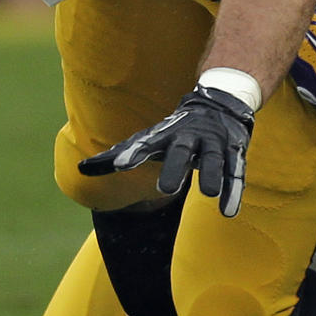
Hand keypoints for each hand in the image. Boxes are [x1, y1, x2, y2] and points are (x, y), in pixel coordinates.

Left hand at [78, 85, 254, 217]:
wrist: (219, 104)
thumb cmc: (174, 131)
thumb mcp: (149, 139)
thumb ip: (119, 155)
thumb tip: (80, 169)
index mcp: (164, 134)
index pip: (144, 143)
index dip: (131, 153)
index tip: (118, 164)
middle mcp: (187, 136)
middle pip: (180, 151)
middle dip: (175, 167)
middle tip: (166, 188)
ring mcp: (212, 143)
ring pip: (212, 159)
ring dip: (210, 175)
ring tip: (206, 194)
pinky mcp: (234, 151)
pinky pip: (235, 172)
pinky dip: (232, 191)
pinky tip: (227, 211)